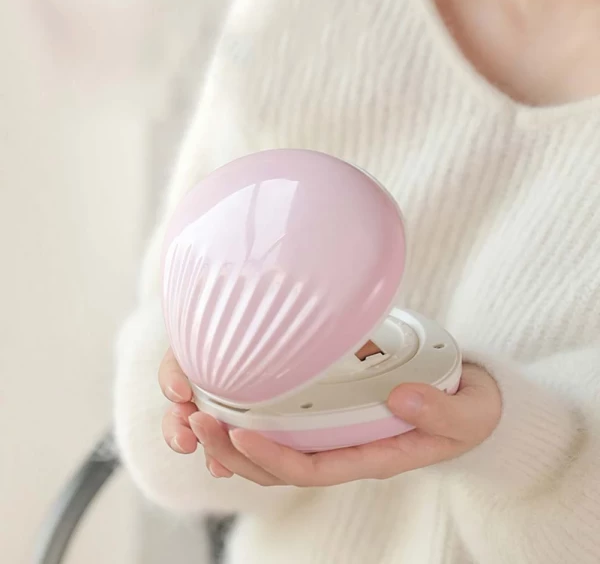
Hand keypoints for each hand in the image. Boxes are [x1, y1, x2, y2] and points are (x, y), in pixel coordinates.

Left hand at [159, 350, 501, 485]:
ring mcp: (333, 431)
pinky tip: (221, 398)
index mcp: (371, 456)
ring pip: (270, 445)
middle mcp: (343, 449)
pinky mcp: (329, 409)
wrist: (469, 404)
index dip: (272, 458)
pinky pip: (281, 421)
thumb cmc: (467, 412)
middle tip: (194, 419)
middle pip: (277, 463)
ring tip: (190, 409)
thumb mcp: (468, 413)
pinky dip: (247, 414)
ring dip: (227, 432)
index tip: (237, 436)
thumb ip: (442, 411)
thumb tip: (402, 397)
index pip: (312, 469)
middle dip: (231, 448)